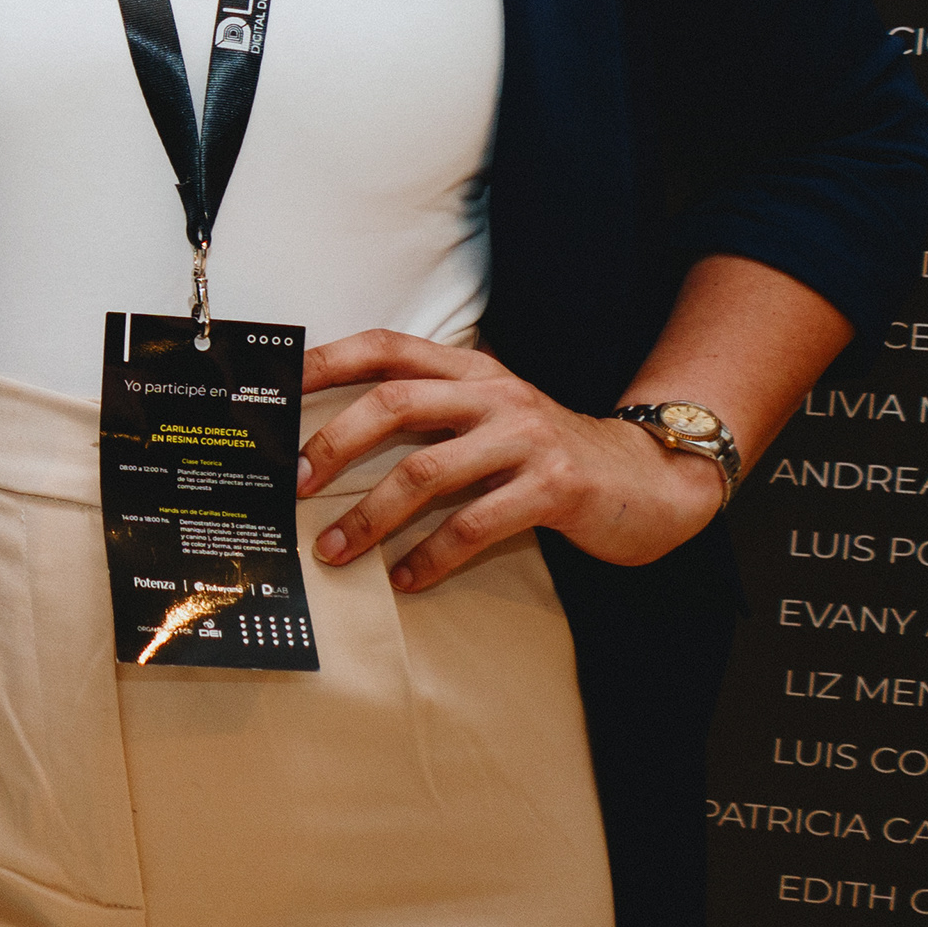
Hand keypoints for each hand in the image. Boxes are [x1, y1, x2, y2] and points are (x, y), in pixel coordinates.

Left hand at [295, 329, 724, 590]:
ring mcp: (526, 438)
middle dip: (335, 444)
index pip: (386, 347)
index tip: (276, 386)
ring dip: (371, 516)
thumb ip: (431, 415)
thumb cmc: (548, 455)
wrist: (651, 481)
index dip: (327, 359)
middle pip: (395, 403)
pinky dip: (432, 555)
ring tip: (335, 550)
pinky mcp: (554, 487)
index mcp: (471, 370)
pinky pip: (475, 524)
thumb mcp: (489, 417)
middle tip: (294, 484)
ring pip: (427, 471)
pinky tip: (406, 578)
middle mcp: (494, 394)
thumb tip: (333, 441)